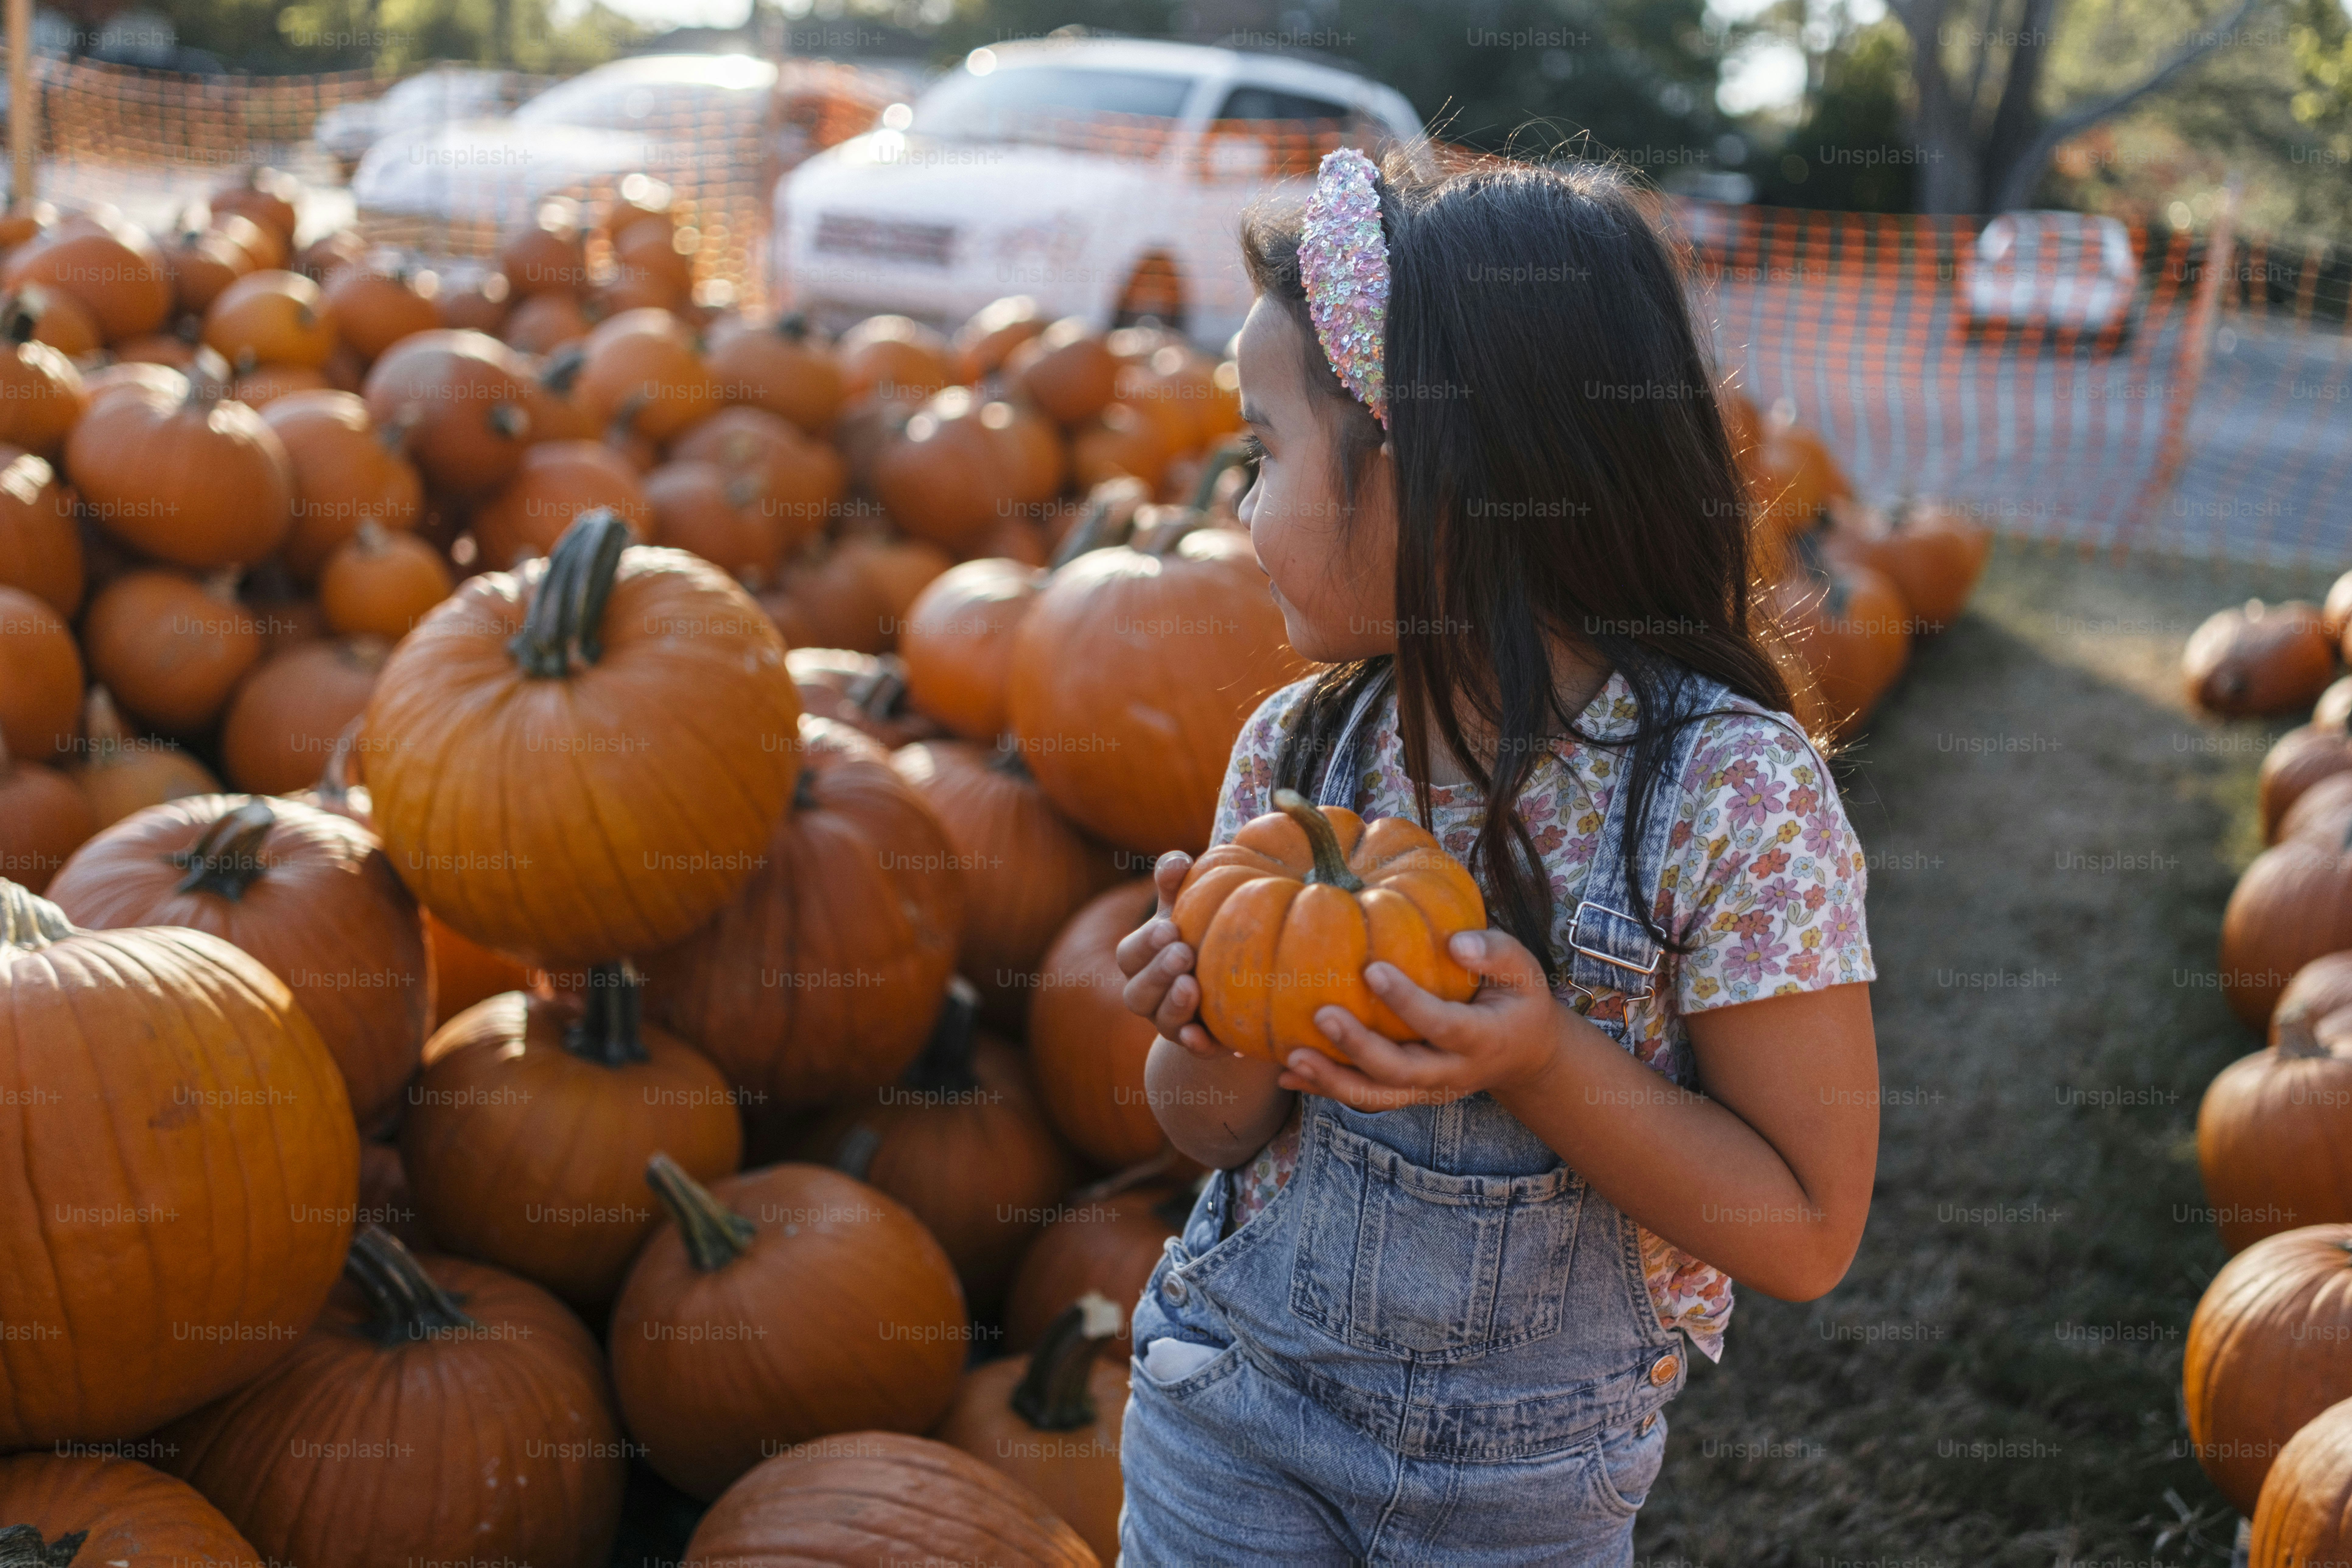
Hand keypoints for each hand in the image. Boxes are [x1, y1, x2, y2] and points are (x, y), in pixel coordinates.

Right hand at [1115, 849, 1221, 1056]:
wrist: (1234, 983)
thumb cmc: (1203, 933)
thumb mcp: (1190, 906)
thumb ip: (1177, 883)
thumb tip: (1176, 860)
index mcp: (1142, 960)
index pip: (1130, 954)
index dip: (1146, 943)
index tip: (1170, 927)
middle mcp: (1150, 995)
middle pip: (1138, 992)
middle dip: (1158, 972)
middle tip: (1183, 952)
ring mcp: (1172, 1023)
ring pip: (1161, 1022)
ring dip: (1174, 1004)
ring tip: (1193, 986)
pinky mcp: (1199, 1045)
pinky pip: (1192, 1051)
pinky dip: (1195, 1044)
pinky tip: (1204, 1036)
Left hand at [1281, 928, 1565, 1111]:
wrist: (1523, 1055)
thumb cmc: (1516, 1000)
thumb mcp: (1524, 971)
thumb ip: (1495, 952)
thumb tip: (1456, 943)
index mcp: (1482, 1040)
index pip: (1443, 1025)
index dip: (1409, 1003)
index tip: (1373, 970)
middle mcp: (1452, 1073)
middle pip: (1401, 1071)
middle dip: (1359, 1048)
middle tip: (1322, 1015)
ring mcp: (1427, 1089)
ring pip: (1377, 1095)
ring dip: (1332, 1080)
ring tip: (1292, 1057)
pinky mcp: (1407, 1093)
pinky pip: (1363, 1096)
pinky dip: (1323, 1088)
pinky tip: (1285, 1076)